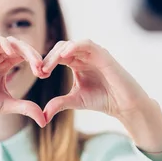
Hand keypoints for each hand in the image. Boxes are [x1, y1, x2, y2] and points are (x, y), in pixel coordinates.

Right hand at [0, 34, 47, 127]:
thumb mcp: (8, 104)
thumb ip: (26, 108)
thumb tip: (45, 121)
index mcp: (4, 65)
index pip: (23, 55)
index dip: (35, 60)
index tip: (44, 74)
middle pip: (18, 46)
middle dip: (32, 54)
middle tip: (41, 66)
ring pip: (7, 40)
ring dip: (21, 48)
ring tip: (32, 61)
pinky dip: (2, 43)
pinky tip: (12, 54)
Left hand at [40, 39, 161, 152]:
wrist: (123, 104)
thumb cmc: (102, 100)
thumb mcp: (75, 101)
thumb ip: (58, 104)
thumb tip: (42, 116)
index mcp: (76, 63)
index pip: (57, 56)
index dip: (46, 63)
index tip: (38, 75)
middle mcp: (84, 55)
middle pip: (61, 48)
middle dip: (49, 58)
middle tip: (40, 71)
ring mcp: (94, 53)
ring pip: (71, 45)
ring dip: (58, 53)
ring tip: (49, 66)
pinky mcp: (103, 54)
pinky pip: (87, 44)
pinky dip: (75, 47)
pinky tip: (64, 56)